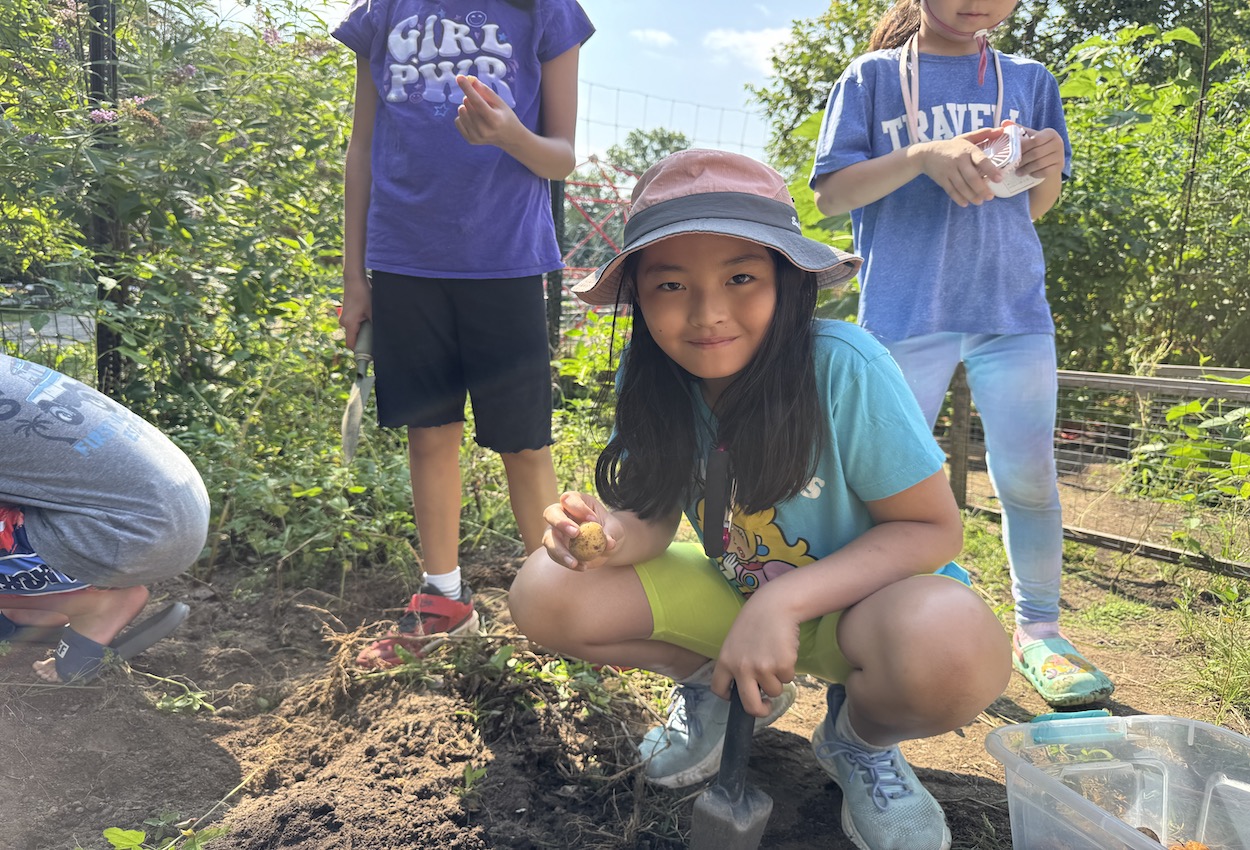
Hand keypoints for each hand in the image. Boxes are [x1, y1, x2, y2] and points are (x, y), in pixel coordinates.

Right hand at [340, 271, 372, 350]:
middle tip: (376, 340)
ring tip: (374, 327)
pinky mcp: (346, 314)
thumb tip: (384, 336)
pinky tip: (369, 319)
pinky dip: (361, 325)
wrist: (354, 279)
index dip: (360, 351)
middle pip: (354, 339)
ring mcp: (344, 318)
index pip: (352, 344)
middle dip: (364, 341)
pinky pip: (353, 325)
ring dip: (363, 332)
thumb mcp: (373, 310)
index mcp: (349, 324)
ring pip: (354, 331)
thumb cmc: (364, 294)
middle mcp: (344, 322)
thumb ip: (377, 324)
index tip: (371, 354)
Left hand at [454, 74, 522, 149]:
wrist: (509, 138)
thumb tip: (470, 80)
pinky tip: (474, 121)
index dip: (468, 88)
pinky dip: (463, 117)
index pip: (477, 102)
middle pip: (467, 104)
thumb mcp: (500, 102)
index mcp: (494, 120)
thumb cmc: (505, 116)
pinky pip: (457, 120)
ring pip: (461, 111)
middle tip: (482, 104)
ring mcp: (476, 136)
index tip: (459, 77)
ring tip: (478, 112)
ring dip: (467, 107)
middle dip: (471, 98)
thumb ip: (485, 91)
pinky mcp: (470, 140)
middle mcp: (484, 130)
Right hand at [541, 492, 618, 571]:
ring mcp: (556, 531)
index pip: (570, 499)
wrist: (606, 546)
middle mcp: (562, 514)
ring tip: (574, 562)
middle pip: (551, 513)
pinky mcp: (555, 548)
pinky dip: (567, 562)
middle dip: (561, 523)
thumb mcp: (615, 530)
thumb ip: (611, 534)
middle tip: (576, 534)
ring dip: (560, 551)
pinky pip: (555, 555)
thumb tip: (609, 543)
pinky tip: (582, 567)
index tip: (593, 520)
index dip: (578, 508)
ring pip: (548, 538)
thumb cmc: (610, 530)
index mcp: (576, 502)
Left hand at [709, 593, 799, 716]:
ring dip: (777, 680)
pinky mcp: (782, 665)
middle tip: (766, 706)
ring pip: (773, 691)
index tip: (737, 697)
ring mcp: (763, 668)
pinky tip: (784, 650)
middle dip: (760, 710)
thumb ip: (735, 663)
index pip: (718, 689)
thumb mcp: (735, 642)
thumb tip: (745, 688)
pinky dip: (788, 669)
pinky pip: (788, 679)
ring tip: (775, 657)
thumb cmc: (755, 622)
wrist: (774, 605)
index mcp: (726, 661)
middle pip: (750, 705)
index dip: (728, 697)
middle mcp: (742, 668)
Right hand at [917, 127, 1002, 207]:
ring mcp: (949, 171)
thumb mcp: (966, 138)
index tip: (999, 179)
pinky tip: (965, 203)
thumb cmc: (951, 147)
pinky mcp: (942, 180)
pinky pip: (951, 191)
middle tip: (990, 197)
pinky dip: (958, 198)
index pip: (981, 160)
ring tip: (980, 201)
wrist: (927, 154)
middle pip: (971, 178)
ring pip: (962, 187)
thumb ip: (983, 134)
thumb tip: (1001, 130)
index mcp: (967, 150)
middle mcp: (958, 160)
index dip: (990, 170)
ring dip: (972, 196)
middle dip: (982, 189)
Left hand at [1007, 122, 1063, 180]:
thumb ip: (1017, 130)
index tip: (1012, 154)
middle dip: (1022, 160)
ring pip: (1039, 164)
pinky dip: (1034, 174)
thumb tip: (1004, 122)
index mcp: (1050, 133)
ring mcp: (1060, 156)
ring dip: (1026, 169)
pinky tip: (1028, 174)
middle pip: (1035, 153)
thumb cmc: (1035, 148)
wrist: (1049, 163)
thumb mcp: (1028, 137)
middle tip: (1012, 165)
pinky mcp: (1059, 167)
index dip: (1021, 148)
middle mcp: (1058, 143)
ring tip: (1017, 171)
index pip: (1034, 140)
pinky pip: (1044, 172)